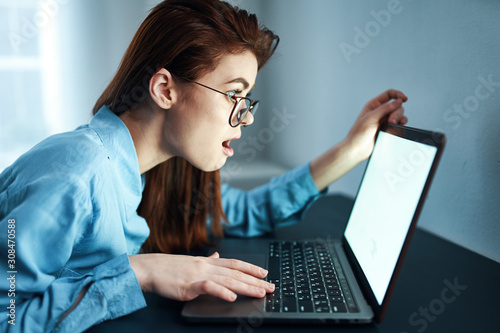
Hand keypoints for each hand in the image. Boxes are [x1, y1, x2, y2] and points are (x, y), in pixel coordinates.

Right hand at [129, 252, 273, 301]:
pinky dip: (221, 292)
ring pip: (227, 280)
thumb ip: (207, 260)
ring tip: (259, 292)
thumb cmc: (169, 268)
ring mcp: (199, 274)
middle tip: (270, 287)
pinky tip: (232, 296)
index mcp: (208, 262)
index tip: (265, 274)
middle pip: (236, 273)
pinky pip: (209, 287)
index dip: (251, 268)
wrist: (150, 268)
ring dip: (245, 286)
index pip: (235, 263)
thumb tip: (218, 256)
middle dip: (255, 280)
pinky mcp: (189, 285)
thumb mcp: (192, 261)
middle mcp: (207, 266)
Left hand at [345, 89, 407, 162]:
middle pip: (396, 105)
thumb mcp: (371, 118)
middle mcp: (379, 111)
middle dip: (396, 112)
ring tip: (392, 126)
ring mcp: (384, 120)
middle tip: (391, 121)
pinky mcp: (387, 129)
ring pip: (399, 115)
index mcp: (373, 105)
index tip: (404, 99)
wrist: (357, 149)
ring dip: (398, 119)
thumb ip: (386, 108)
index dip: (398, 94)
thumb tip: (398, 101)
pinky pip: (399, 124)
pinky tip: (396, 127)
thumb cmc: (359, 133)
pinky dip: (400, 125)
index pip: (389, 94)